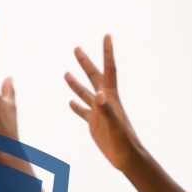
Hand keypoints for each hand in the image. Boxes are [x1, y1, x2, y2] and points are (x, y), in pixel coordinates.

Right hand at [65, 35, 140, 171]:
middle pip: (94, 77)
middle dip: (86, 63)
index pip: (109, 70)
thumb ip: (105, 108)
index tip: (107, 36)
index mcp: (110, 97)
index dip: (108, 53)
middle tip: (77, 49)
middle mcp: (104, 101)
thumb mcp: (113, 123)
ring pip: (85, 93)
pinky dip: (76, 106)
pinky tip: (70, 102)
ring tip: (66, 73)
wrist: (125, 156)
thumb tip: (99, 94)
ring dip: (76, 83)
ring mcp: (98, 112)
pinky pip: (83, 112)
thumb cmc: (122, 140)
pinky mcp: (94, 123)